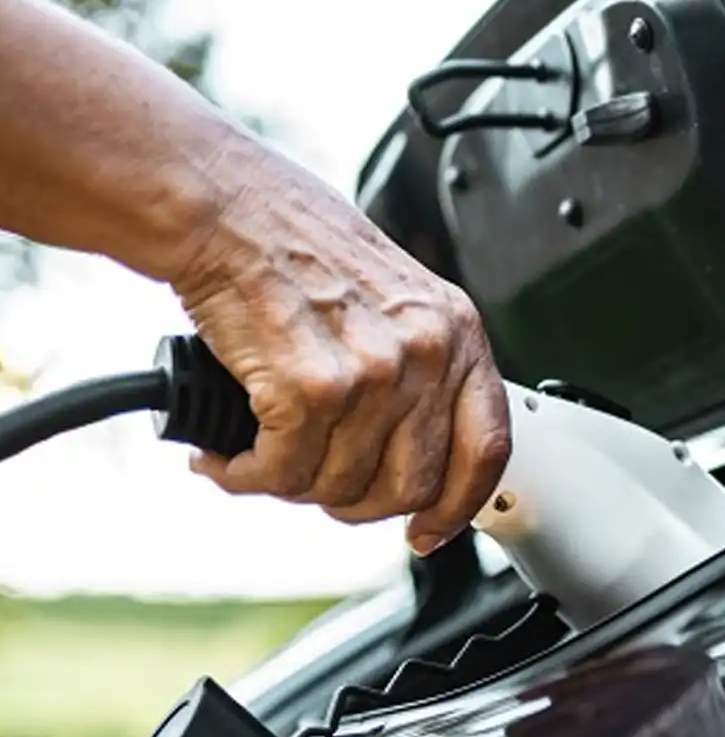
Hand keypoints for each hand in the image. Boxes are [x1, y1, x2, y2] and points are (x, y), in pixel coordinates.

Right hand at [170, 149, 509, 554]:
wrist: (225, 205)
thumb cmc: (298, 244)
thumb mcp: (396, 298)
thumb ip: (419, 370)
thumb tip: (412, 455)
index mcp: (457, 331)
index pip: (488, 447)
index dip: (458, 506)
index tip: (428, 531)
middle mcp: (425, 353)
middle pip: (409, 486)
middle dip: (355, 503)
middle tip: (315, 482)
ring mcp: (371, 373)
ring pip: (340, 487)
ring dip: (291, 485)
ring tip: (260, 454)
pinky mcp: (309, 388)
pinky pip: (283, 472)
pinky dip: (245, 474)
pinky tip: (227, 453)